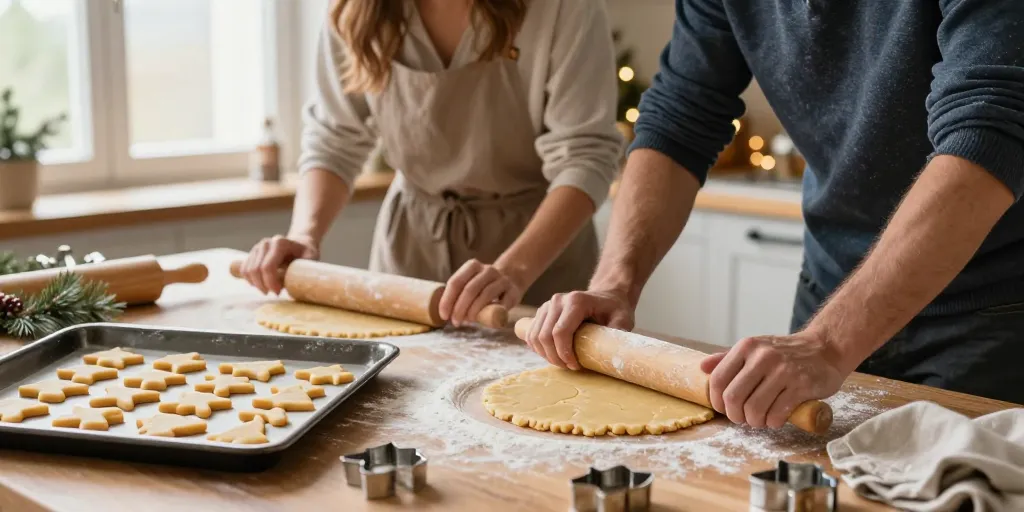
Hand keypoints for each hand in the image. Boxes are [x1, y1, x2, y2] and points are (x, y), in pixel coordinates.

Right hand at [241, 235, 318, 294]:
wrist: (300, 245)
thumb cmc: (306, 254)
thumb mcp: (309, 260)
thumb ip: (301, 270)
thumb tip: (291, 284)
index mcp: (280, 243)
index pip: (267, 266)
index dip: (270, 282)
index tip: (278, 292)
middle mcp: (266, 243)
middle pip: (256, 270)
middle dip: (263, 286)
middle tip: (276, 293)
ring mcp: (257, 247)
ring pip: (248, 271)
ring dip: (257, 284)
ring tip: (271, 289)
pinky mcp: (252, 254)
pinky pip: (245, 270)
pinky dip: (251, 281)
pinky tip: (262, 285)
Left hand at [439, 259, 522, 326]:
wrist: (513, 277)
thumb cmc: (485, 285)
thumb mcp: (472, 283)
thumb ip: (460, 294)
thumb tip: (448, 315)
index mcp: (473, 266)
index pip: (456, 282)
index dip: (448, 300)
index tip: (444, 315)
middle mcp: (488, 270)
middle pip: (470, 289)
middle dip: (460, 308)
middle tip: (456, 322)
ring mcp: (502, 280)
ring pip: (486, 295)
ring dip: (474, 311)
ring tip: (469, 321)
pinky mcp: (514, 291)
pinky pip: (502, 303)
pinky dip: (493, 313)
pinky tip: (487, 319)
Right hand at [524, 289, 634, 369]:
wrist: (607, 297)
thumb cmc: (615, 309)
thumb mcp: (623, 319)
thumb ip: (618, 332)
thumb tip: (615, 352)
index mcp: (576, 301)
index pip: (560, 332)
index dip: (564, 353)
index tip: (575, 366)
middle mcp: (558, 300)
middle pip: (544, 336)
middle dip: (554, 357)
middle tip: (569, 367)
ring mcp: (548, 305)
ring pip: (535, 336)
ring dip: (545, 355)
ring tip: (562, 362)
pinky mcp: (543, 312)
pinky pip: (532, 334)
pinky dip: (538, 349)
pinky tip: (552, 355)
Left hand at [699, 330, 846, 428]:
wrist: (825, 349)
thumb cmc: (786, 353)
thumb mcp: (755, 349)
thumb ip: (728, 358)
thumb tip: (702, 368)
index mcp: (747, 347)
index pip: (718, 379)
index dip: (716, 401)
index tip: (724, 409)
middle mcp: (763, 357)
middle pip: (733, 398)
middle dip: (735, 415)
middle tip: (742, 418)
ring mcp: (784, 371)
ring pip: (755, 409)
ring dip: (755, 422)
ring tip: (760, 419)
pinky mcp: (802, 385)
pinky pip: (777, 414)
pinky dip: (773, 422)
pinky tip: (775, 419)